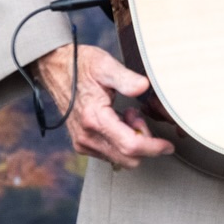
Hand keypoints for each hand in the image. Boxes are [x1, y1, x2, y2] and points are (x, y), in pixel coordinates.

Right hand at [35, 43, 175, 167]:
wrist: (55, 69)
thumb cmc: (80, 65)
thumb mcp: (105, 65)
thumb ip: (126, 78)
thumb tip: (144, 87)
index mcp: (94, 118)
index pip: (130, 145)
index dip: (153, 147)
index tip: (167, 145)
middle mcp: (87, 136)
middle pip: (128, 158)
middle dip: (143, 142)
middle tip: (138, 115)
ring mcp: (83, 142)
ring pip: (120, 158)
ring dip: (132, 140)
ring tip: (126, 114)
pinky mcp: (81, 143)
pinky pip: (110, 153)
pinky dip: (121, 141)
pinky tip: (118, 120)